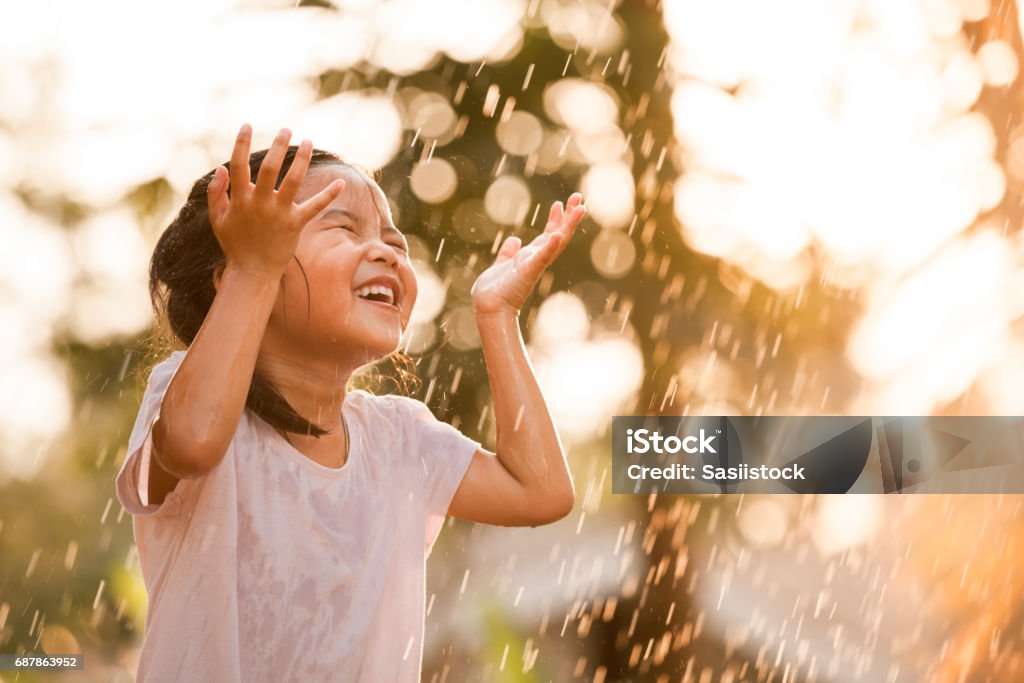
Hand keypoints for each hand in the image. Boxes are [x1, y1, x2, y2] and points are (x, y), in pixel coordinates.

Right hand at [207, 125, 344, 278]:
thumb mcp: (218, 219)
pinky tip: (341, 182)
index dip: (241, 144)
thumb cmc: (235, 244)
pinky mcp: (296, 224)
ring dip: (302, 160)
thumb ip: (217, 193)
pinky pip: (315, 207)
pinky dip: (329, 195)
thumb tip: (221, 168)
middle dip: (278, 146)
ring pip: (294, 181)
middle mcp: (261, 204)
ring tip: (308, 142)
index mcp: (240, 200)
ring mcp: (279, 214)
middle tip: (286, 129)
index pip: (239, 165)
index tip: (247, 126)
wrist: (253, 272)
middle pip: (271, 168)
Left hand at [471, 192, 585, 316]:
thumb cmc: (495, 290)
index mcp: (530, 257)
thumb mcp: (502, 264)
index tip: (559, 203)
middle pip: (558, 234)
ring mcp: (535, 264)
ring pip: (556, 241)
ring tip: (579, 208)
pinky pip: (541, 257)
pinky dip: (550, 246)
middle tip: (579, 197)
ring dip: (568, 225)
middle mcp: (536, 259)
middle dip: (569, 216)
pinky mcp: (529, 270)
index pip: (547, 234)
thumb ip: (508, 252)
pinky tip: (557, 234)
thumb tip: (514, 239)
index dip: (555, 219)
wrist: (489, 307)